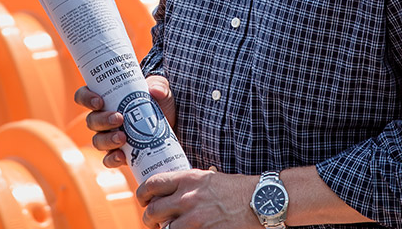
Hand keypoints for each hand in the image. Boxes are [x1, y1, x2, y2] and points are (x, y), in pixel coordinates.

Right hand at [73, 75, 175, 167]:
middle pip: (91, 120)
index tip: (100, 101)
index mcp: (106, 98)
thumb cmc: (159, 103)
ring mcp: (110, 137)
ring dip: (107, 140)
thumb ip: (159, 85)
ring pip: (97, 141)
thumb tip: (155, 91)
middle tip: (119, 118)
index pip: (84, 96)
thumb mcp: (160, 88)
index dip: (86, 98)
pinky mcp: (120, 154)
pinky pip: (108, 160)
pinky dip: (112, 159)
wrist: (172, 125)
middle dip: (103, 120)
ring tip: (123, 138)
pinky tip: (122, 156)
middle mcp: (103, 119)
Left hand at [136, 169, 259, 228]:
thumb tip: (170, 193)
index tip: (143, 199)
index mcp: (187, 179)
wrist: (259, 201)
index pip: (152, 184)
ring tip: (166, 228)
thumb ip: (187, 184)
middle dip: (148, 217)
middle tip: (150, 220)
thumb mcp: (207, 178)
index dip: (142, 193)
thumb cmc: (236, 189)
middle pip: (152, 210)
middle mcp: (187, 197)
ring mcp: (194, 218)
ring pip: (164, 228)